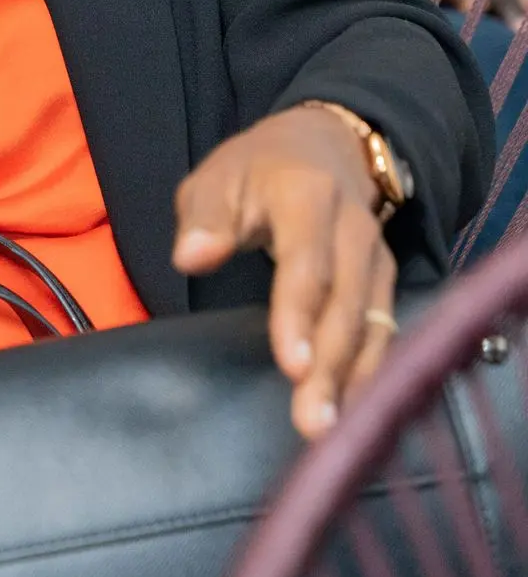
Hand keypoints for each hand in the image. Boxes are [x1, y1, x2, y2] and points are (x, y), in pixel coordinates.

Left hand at [172, 107, 395, 440]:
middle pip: (347, 304)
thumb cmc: (257, 170)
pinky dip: (374, 374)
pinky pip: (385, 331)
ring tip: (334, 434)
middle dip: (331, 366)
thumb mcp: (218, 176)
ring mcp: (377, 257)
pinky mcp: (386, 281)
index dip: (299, 314)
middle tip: (312, 424)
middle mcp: (355, 229)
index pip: (307, 262)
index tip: (291, 366)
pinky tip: (358, 417)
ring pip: (374, 324)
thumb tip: (191, 257)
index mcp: (308, 197)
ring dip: (357, 381)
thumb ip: (205, 218)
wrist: (324, 143)